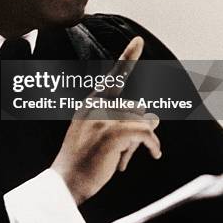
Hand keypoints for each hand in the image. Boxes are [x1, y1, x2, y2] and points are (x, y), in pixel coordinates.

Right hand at [51, 37, 161, 204]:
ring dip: (145, 139)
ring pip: (142, 120)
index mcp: (91, 102)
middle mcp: (97, 105)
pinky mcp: (112, 132)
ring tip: (130, 156)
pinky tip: (155, 154)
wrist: (66, 182)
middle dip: (138, 128)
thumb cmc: (83, 161)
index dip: (128, 57)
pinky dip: (153, 144)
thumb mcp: (102, 136)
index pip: (114, 76)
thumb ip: (125, 123)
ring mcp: (104, 117)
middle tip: (130, 150)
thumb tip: (156, 116)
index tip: (139, 41)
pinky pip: (146, 132)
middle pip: (136, 108)